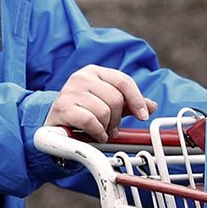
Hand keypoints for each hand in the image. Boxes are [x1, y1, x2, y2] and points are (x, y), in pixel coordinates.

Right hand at [44, 66, 158, 142]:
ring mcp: (70, 91)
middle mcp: (82, 77)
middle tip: (112, 129)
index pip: (124, 81)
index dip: (137, 100)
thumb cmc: (82, 112)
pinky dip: (97, 132)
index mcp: (95, 72)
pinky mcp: (63, 107)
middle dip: (117, 119)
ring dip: (106, 128)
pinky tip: (95, 135)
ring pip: (104, 111)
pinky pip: (91, 121)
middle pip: (115, 99)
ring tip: (101, 132)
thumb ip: (128, 104)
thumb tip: (152, 106)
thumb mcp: (107, 105)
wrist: (54, 123)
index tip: (143, 116)